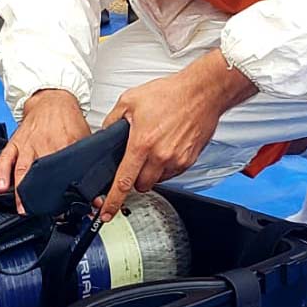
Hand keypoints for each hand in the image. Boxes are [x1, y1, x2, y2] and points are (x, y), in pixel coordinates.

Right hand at [0, 89, 91, 212]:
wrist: (52, 98)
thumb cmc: (69, 119)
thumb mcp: (86, 137)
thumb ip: (92, 162)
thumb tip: (100, 190)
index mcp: (66, 143)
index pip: (68, 170)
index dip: (70, 190)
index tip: (72, 206)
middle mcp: (46, 144)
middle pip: (43, 173)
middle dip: (43, 194)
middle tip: (45, 212)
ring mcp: (29, 143)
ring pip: (23, 169)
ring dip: (21, 190)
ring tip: (22, 207)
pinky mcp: (16, 141)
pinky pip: (7, 158)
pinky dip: (2, 173)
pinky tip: (2, 186)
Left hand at [96, 50, 257, 221]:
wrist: (202, 93)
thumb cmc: (170, 94)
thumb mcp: (130, 100)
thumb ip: (113, 121)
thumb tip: (105, 134)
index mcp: (141, 143)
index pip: (123, 181)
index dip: (113, 201)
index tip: (107, 213)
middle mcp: (160, 156)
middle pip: (141, 185)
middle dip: (134, 179)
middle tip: (134, 162)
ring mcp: (177, 160)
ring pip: (157, 180)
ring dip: (151, 172)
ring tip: (152, 148)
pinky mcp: (189, 160)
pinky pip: (172, 173)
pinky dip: (165, 167)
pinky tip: (165, 147)